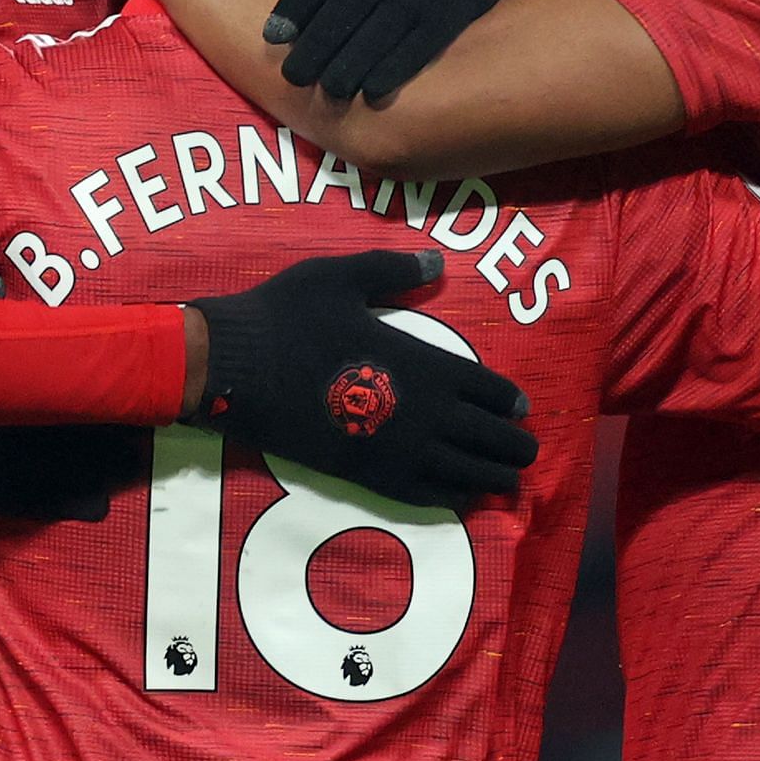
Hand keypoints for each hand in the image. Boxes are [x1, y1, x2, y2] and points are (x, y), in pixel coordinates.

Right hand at [186, 249, 537, 506]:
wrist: (233, 368)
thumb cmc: (285, 316)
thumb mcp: (341, 276)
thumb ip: (394, 270)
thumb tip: (438, 261)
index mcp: (420, 361)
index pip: (484, 388)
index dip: (508, 401)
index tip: (522, 409)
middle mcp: (419, 411)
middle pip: (485, 436)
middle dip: (512, 445)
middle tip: (526, 451)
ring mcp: (393, 447)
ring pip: (461, 472)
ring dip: (491, 477)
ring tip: (508, 481)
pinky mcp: (363, 473)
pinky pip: (420, 493)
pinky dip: (449, 498)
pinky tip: (460, 499)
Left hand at [264, 0, 555, 104]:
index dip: (295, 9)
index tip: (273, 39)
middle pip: (344, 10)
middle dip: (316, 46)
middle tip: (293, 77)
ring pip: (378, 32)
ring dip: (350, 66)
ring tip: (329, 91)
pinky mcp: (454, 8)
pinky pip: (419, 44)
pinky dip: (395, 69)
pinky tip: (373, 91)